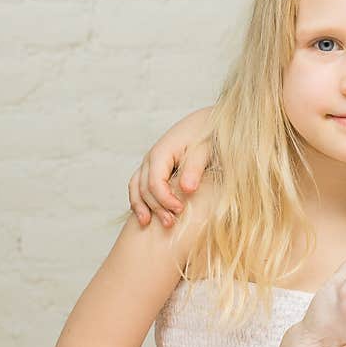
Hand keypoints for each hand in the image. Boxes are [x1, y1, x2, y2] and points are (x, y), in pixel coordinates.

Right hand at [128, 107, 212, 227]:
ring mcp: (150, 163)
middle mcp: (151, 158)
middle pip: (144, 188)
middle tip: (171, 224)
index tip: (180, 211)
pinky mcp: (154, 168)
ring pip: (136, 187)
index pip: (154, 182)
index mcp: (161, 153)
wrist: (207, 122)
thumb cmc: (208, 135)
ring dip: (142, 206)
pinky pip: (140, 186)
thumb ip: (195, 168)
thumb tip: (186, 189)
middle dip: (155, 207)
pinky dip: (141, 200)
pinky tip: (147, 214)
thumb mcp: (205, 150)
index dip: (165, 199)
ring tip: (147, 224)